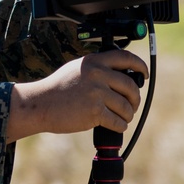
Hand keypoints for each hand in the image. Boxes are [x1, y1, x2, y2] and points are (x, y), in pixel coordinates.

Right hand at [6, 49, 147, 141]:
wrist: (40, 104)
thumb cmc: (57, 89)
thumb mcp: (77, 68)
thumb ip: (96, 68)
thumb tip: (119, 74)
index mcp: (94, 61)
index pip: (126, 58)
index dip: (140, 66)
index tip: (144, 74)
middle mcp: (97, 74)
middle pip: (130, 86)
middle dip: (135, 99)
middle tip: (132, 105)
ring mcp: (96, 93)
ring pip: (126, 106)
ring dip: (128, 114)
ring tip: (123, 117)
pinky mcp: (94, 112)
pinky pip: (117, 121)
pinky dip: (120, 126)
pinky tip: (116, 126)